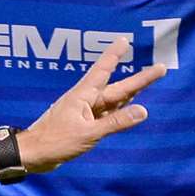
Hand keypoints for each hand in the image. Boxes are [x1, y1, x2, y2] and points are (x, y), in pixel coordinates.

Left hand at [20, 40, 165, 172]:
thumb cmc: (56, 141)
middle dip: (140, 79)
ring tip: (148, 81)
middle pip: (118, 88)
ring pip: (114, 101)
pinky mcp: (84, 125)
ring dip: (132, 93)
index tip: (125, 40)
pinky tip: (129, 108)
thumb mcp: (89, 133)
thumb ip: (116, 122)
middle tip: (161, 68)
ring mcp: (85, 113)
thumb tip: (143, 111)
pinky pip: (108, 115)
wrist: (33, 155)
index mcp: (84, 95)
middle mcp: (86, 100)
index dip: (115, 55)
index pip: (103, 69)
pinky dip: (121, 111)